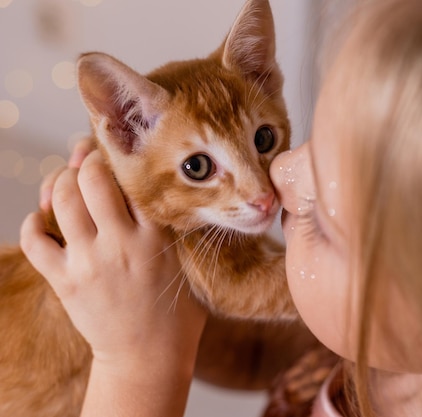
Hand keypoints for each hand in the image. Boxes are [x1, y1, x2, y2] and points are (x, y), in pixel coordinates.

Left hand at [21, 150, 206, 368]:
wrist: (149, 359)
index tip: (120, 151)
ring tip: (68, 182)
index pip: (134, 180)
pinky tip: (43, 217)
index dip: (124, 158)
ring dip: (60, 182)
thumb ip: (177, 229)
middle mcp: (121, 244)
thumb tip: (162, 192)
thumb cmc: (177, 313)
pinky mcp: (65, 282)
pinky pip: (35, 240)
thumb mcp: (189, 265)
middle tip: (90, 162)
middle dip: (88, 161)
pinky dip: (33, 222)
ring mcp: (90, 263)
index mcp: (157, 238)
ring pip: (62, 201)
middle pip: (92, 179)